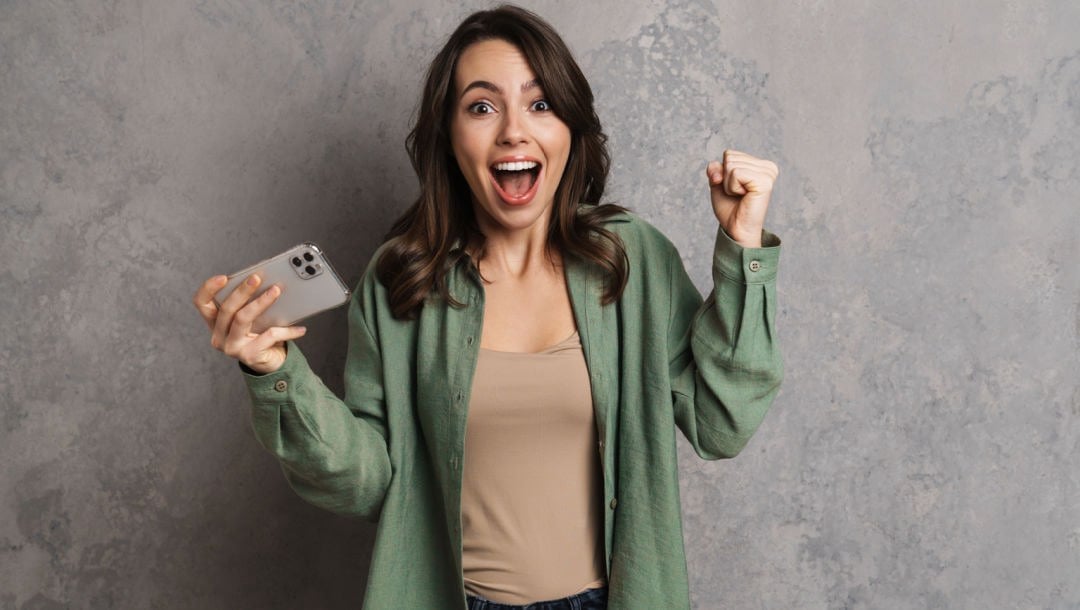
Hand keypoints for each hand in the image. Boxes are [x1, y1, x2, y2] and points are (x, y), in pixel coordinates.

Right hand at [192, 274, 306, 373]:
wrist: (271, 363)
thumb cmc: (261, 334)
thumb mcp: (252, 318)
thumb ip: (249, 303)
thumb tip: (265, 281)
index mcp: (216, 323)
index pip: (201, 303)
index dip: (209, 289)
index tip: (224, 277)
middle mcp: (219, 336)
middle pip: (226, 309)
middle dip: (242, 290)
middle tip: (258, 277)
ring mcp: (232, 348)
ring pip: (243, 319)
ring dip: (261, 302)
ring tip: (276, 291)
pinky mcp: (248, 356)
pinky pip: (268, 336)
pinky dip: (287, 331)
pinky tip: (300, 328)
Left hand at [707, 149, 778, 247]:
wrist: (736, 229)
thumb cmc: (730, 208)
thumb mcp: (718, 184)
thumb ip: (715, 169)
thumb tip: (716, 164)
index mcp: (760, 165)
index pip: (729, 154)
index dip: (723, 173)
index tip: (733, 188)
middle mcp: (768, 167)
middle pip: (729, 157)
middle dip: (725, 178)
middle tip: (737, 194)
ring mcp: (768, 173)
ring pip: (731, 165)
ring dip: (729, 184)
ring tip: (741, 196)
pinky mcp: (765, 181)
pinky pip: (736, 173)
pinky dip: (732, 187)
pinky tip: (744, 196)